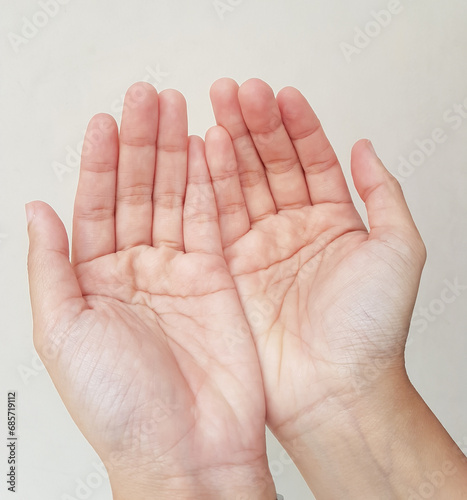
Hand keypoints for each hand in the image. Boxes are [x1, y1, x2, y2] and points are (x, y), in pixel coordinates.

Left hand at [26, 83, 274, 499]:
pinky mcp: (218, 278)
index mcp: (95, 283)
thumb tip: (35, 212)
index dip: (100, 162)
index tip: (106, 122)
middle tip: (147, 99)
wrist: (187, 448)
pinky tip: (206, 155)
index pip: (96, 206)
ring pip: (176, 199)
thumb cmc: (121, 405)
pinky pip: (212, 221)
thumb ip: (50, 268)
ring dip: (176, 155)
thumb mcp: (61, 332)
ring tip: (177, 112)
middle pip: (139, 193)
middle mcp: (138, 272)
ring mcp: (181, 272)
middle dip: (142, 144)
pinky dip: (210, 186)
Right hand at [206, 78, 439, 495]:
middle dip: (257, 125)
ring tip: (219, 108)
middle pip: (271, 165)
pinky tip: (207, 151)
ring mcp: (258, 248)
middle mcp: (292, 231)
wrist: (332, 389)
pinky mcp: (230, 268)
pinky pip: (218, 217)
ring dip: (231, 145)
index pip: (311, 161)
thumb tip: (367, 147)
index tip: (283, 96)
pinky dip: (212, 183)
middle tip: (239, 91)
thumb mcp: (399, 252)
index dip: (298, 126)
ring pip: (242, 184)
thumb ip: (384, 195)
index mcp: (333, 224)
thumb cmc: (370, 330)